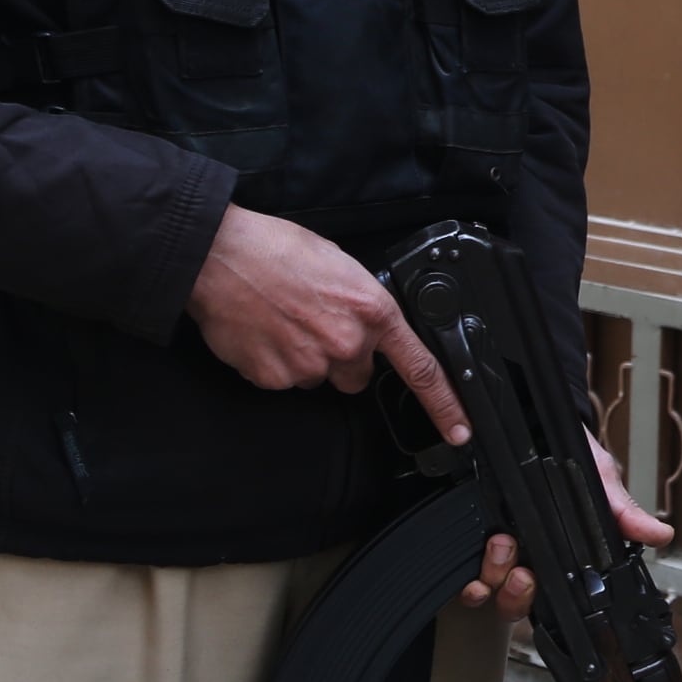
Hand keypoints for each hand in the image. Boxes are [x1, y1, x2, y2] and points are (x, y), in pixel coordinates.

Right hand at [187, 206, 468, 446]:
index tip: (459, 430)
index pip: (422, 369)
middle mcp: (347, 344)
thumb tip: (364, 324)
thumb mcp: (342, 267)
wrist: (222, 258)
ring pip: (319, 378)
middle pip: (358, 376)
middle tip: (316, 326)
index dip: (445, 405)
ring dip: (307, 359)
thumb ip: (363, 306)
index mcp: (373, 311)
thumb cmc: (278, 251)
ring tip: (285, 322)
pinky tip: (264, 333)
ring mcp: (310, 365)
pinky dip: (275, 363)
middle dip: (342, 358)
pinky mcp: (275, 378)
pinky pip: (284, 380)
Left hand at [463, 429, 674, 618]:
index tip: (539, 583)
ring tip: (501, 543)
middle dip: (516, 593)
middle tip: (523, 572)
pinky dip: (467, 571)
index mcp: (556, 555)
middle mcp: (525, 558)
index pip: (548, 597)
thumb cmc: (572, 456)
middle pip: (515, 602)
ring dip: (493, 574)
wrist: (537, 423)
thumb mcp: (601, 483)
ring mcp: (496, 550)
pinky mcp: (472, 535)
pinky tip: (476, 556)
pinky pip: (464, 570)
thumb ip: (625, 513)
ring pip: (487, 591)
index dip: (538, 599)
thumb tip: (660, 534)